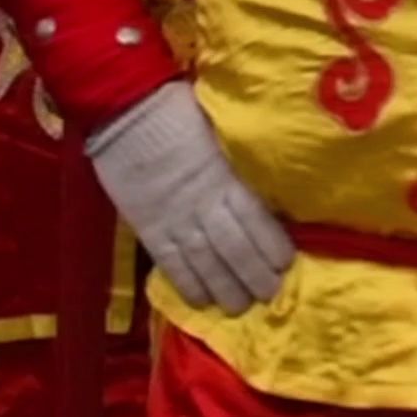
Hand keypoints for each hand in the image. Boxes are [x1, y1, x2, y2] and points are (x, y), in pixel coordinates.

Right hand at [85, 81, 293, 313]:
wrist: (128, 108)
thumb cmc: (181, 110)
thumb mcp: (222, 131)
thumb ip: (240, 163)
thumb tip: (266, 182)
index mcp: (228, 177)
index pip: (258, 220)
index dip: (273, 246)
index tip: (287, 264)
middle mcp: (206, 204)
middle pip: (236, 249)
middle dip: (254, 277)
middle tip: (269, 296)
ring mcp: (176, 218)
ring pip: (206, 262)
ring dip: (225, 288)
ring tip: (240, 308)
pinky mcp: (148, 226)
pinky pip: (171, 262)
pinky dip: (186, 283)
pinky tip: (201, 301)